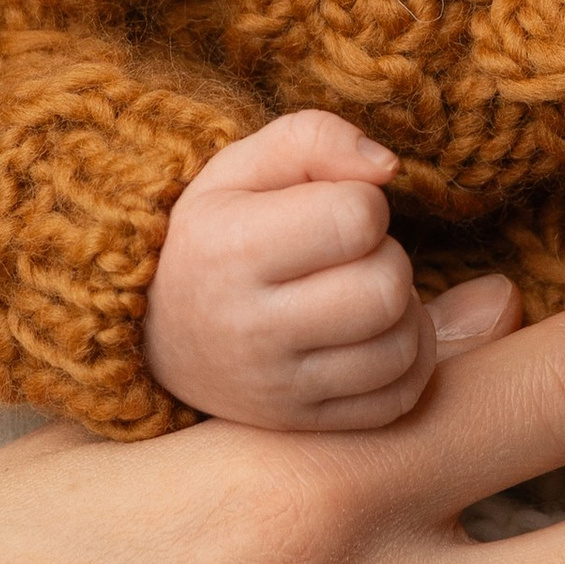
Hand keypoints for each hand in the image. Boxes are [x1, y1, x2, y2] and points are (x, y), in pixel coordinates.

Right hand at [146, 110, 443, 426]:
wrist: (155, 332)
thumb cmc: (213, 233)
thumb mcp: (239, 167)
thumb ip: (314, 139)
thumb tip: (387, 168)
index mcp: (229, 249)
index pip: (355, 218)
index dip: (365, 203)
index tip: (336, 209)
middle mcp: (249, 328)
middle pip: (384, 289)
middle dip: (388, 258)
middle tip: (355, 256)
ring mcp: (276, 387)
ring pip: (399, 349)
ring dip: (403, 311)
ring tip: (364, 293)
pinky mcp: (300, 424)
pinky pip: (397, 399)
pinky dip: (409, 362)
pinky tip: (378, 334)